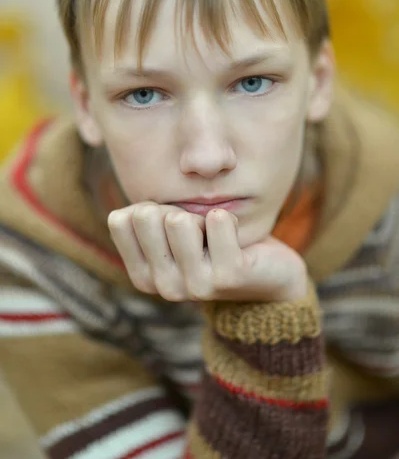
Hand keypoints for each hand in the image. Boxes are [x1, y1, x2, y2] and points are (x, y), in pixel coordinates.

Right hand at [108, 201, 307, 302]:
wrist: (268, 274)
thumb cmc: (212, 242)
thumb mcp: (169, 231)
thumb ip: (144, 219)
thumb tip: (140, 211)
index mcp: (142, 275)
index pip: (121, 219)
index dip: (150, 209)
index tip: (173, 227)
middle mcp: (163, 286)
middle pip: (146, 215)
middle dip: (176, 210)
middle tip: (199, 233)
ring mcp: (194, 285)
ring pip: (178, 219)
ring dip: (202, 217)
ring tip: (217, 238)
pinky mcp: (227, 276)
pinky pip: (217, 220)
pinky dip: (228, 218)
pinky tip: (236, 240)